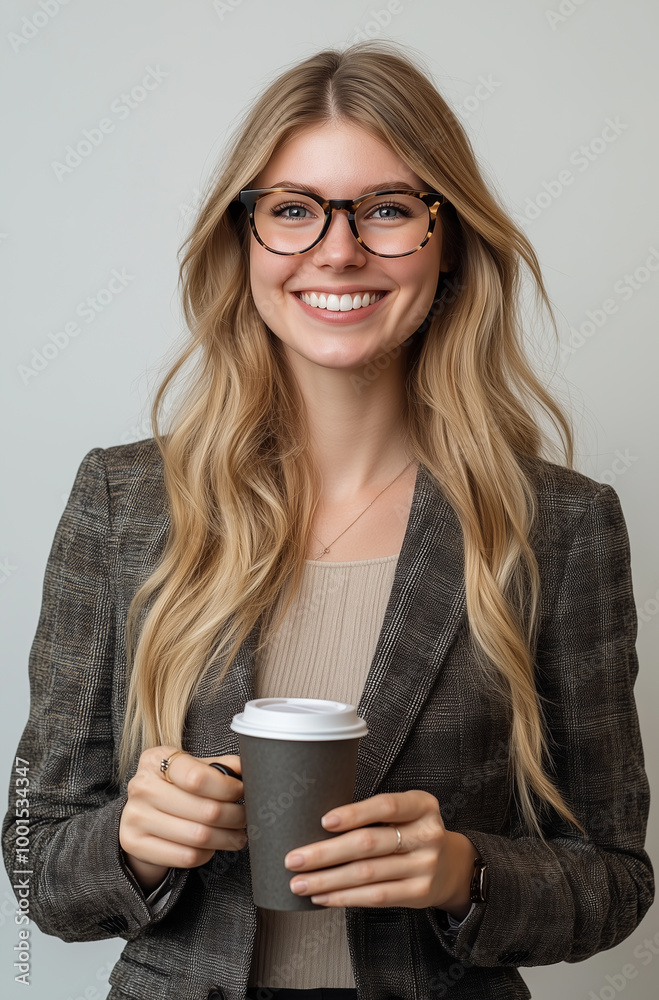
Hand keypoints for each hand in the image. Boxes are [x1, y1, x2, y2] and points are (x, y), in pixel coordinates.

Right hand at [119, 747, 246, 892]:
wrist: (140, 814)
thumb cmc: (173, 787)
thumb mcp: (190, 768)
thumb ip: (218, 766)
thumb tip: (245, 769)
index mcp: (155, 760)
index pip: (197, 777)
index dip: (227, 788)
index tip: (241, 792)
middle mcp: (141, 786)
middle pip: (204, 810)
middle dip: (234, 816)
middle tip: (245, 818)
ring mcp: (134, 817)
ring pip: (198, 837)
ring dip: (226, 838)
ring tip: (237, 835)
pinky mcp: (134, 844)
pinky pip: (186, 857)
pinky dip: (207, 854)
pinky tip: (212, 846)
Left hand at [283, 789, 478, 915]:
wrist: (452, 865)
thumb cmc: (413, 831)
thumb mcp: (406, 812)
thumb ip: (375, 813)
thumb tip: (319, 824)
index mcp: (422, 805)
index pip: (386, 806)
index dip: (354, 813)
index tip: (323, 821)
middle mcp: (427, 835)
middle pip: (368, 844)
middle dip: (325, 853)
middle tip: (294, 859)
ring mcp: (425, 866)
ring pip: (367, 874)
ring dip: (327, 880)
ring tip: (299, 883)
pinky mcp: (419, 893)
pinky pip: (375, 897)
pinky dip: (344, 897)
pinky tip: (323, 896)